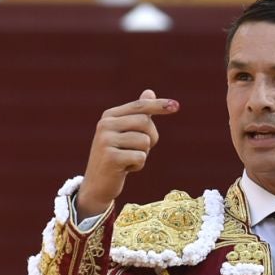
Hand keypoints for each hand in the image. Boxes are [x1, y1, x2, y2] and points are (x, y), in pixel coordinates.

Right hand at [77, 90, 177, 219]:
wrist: (98, 183)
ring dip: (143, 154)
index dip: (159, 106)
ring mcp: (106, 141)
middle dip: (151, 138)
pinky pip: (140, 157)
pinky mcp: (111, 158)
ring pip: (145, 142)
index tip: (176, 106)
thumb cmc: (117, 156)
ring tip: (128, 159)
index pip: (139, 106)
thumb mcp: (126, 133)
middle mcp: (105, 125)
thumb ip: (138, 114)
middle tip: (139, 149)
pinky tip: (125, 169)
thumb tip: (149, 91)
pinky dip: (138, 165)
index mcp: (109, 116)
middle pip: (145, 123)